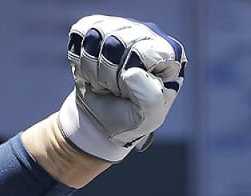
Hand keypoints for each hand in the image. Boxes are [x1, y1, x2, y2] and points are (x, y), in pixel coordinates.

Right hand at [58, 15, 186, 161]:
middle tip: (115, 88)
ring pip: (97, 34)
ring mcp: (123, 26)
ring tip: (104, 80)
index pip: (143, 51)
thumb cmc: (133, 115)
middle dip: (109, 72)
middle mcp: (150, 34)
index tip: (130, 92)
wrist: (104, 116)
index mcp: (171, 54)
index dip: (127, 75)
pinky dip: (79, 57)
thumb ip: (150, 97)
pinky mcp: (98, 25)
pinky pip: (81, 32)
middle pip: (118, 40)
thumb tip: (131, 72)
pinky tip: (92, 69)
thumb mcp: (150, 115)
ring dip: (93, 66)